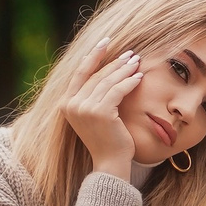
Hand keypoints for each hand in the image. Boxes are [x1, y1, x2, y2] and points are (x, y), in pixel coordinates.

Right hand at [59, 35, 141, 179]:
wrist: (109, 163)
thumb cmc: (105, 139)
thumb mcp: (92, 114)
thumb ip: (91, 95)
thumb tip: (101, 69)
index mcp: (66, 104)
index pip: (80, 73)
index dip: (93, 55)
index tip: (105, 42)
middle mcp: (72, 104)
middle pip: (96, 75)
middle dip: (115, 62)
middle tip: (130, 53)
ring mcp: (84, 108)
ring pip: (108, 81)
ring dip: (124, 69)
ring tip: (137, 62)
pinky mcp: (100, 112)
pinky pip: (118, 90)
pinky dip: (130, 81)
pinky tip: (139, 77)